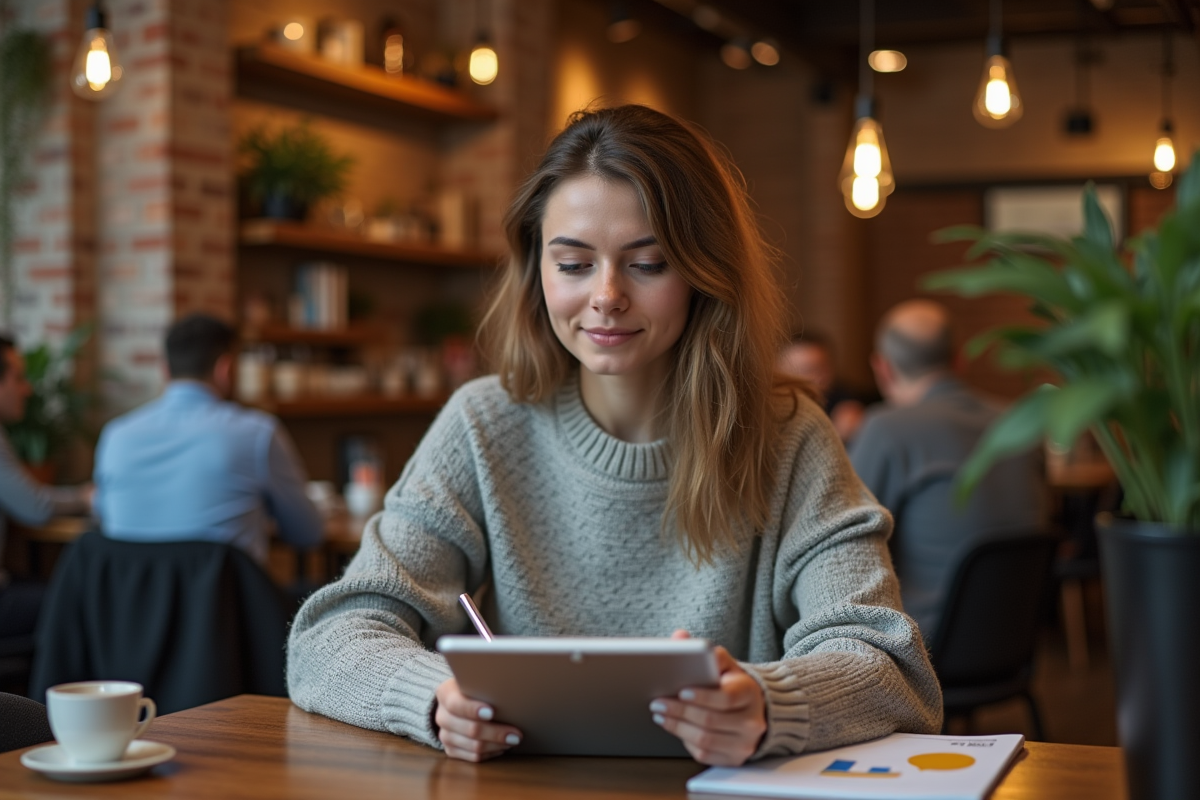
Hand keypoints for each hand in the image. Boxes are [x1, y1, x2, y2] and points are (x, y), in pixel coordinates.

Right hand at [434, 678, 522, 761]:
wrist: (458, 700)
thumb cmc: (474, 688)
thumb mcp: (475, 680)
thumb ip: (484, 685)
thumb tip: (508, 691)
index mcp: (445, 694)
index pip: (456, 704)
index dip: (473, 710)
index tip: (491, 712)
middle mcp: (441, 716)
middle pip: (469, 729)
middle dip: (496, 733)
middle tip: (516, 734)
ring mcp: (445, 735)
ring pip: (474, 747)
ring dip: (497, 745)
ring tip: (513, 740)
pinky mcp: (450, 750)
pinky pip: (473, 758)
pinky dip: (491, 753)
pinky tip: (502, 747)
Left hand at [650, 630, 766, 765]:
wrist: (754, 710)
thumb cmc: (733, 685)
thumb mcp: (724, 664)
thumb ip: (703, 652)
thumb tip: (680, 637)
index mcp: (749, 693)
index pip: (726, 698)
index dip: (702, 696)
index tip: (681, 691)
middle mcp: (751, 721)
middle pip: (710, 720)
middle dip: (680, 711)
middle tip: (657, 702)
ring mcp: (744, 743)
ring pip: (705, 739)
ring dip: (677, 727)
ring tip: (660, 714)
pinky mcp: (734, 759)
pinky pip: (705, 754)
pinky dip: (685, 741)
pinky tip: (673, 727)